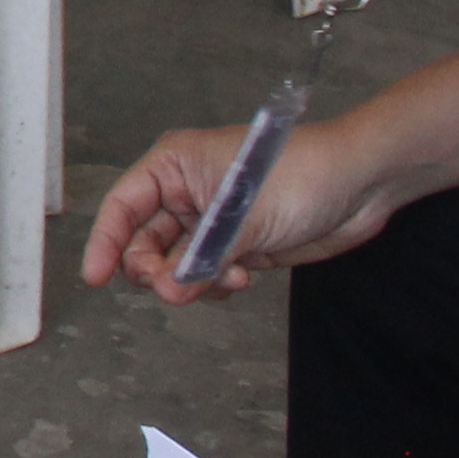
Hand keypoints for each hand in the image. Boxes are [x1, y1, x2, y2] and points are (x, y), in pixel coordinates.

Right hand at [82, 117, 407, 304]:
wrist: (362, 183)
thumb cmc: (301, 174)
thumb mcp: (245, 216)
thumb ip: (203, 258)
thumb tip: (167, 291)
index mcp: (174, 166)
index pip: (122, 206)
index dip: (106, 242)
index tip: (95, 278)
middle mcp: (186, 192)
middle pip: (145, 241)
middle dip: (158, 269)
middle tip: (177, 289)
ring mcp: (213, 220)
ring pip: (177, 263)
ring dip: (193, 280)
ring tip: (228, 280)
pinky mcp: (239, 244)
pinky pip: (207, 273)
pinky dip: (216, 284)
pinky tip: (244, 280)